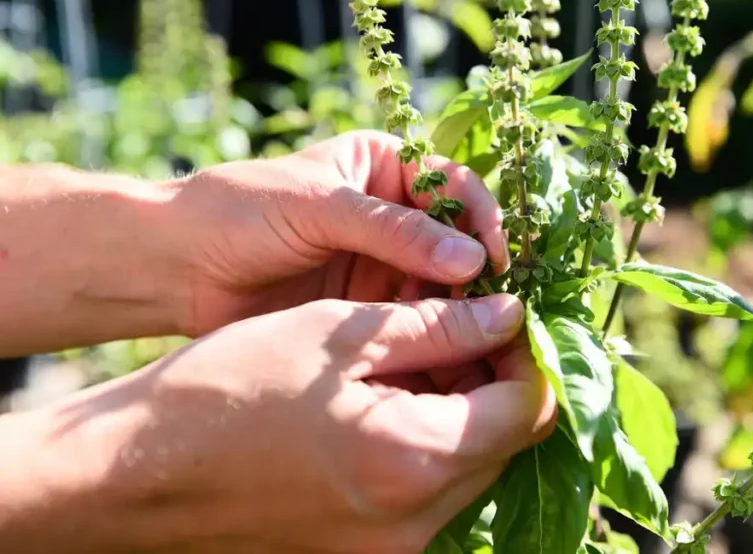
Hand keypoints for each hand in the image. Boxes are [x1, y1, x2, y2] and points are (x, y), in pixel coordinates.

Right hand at [0, 294, 555, 553]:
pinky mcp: (362, 551)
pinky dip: (428, 442)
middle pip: (505, 444)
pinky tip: (390, 398)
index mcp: (416, 461)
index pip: (529, 409)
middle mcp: (415, 523)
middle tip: (464, 324)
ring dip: (464, 409)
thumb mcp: (339, 334)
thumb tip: (510, 317)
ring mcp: (389, 547)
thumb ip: (438, 327)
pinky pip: (428, 494)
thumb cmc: (228, 387)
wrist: (133, 470)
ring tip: (421, 354)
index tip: (506, 312)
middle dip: (499, 379)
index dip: (530, 353)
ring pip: (469, 469)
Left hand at [169, 129, 509, 336]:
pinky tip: (442, 347)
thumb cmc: (240, 211)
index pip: (454, 186)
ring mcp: (380, 262)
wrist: (175, 266)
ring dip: (458, 304)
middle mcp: (391, 213)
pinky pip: (412, 316)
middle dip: (477, 269)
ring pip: (440, 282)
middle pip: (456, 238)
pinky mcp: (365, 306)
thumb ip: (394, 232)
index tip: (496, 256)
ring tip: (470, 330)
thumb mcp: (320, 207)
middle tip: (494, 304)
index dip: (482, 218)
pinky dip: (431, 330)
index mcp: (384, 167)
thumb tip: (472, 259)